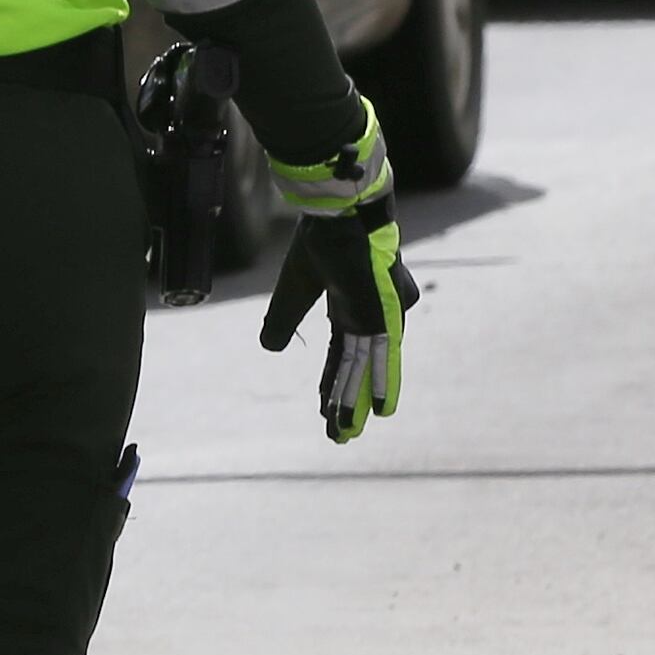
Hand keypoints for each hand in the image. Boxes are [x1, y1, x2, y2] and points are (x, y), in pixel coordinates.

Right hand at [258, 122, 422, 442]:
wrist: (339, 218)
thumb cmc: (319, 242)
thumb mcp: (293, 290)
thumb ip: (282, 319)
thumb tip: (269, 349)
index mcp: (348, 306)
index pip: (340, 356)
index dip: (331, 385)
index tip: (325, 412)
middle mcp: (367, 316)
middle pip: (355, 369)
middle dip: (345, 402)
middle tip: (340, 436)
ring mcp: (378, 318)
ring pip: (365, 369)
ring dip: (356, 403)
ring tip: (348, 435)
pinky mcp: (385, 316)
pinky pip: (381, 356)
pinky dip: (381, 383)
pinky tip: (382, 411)